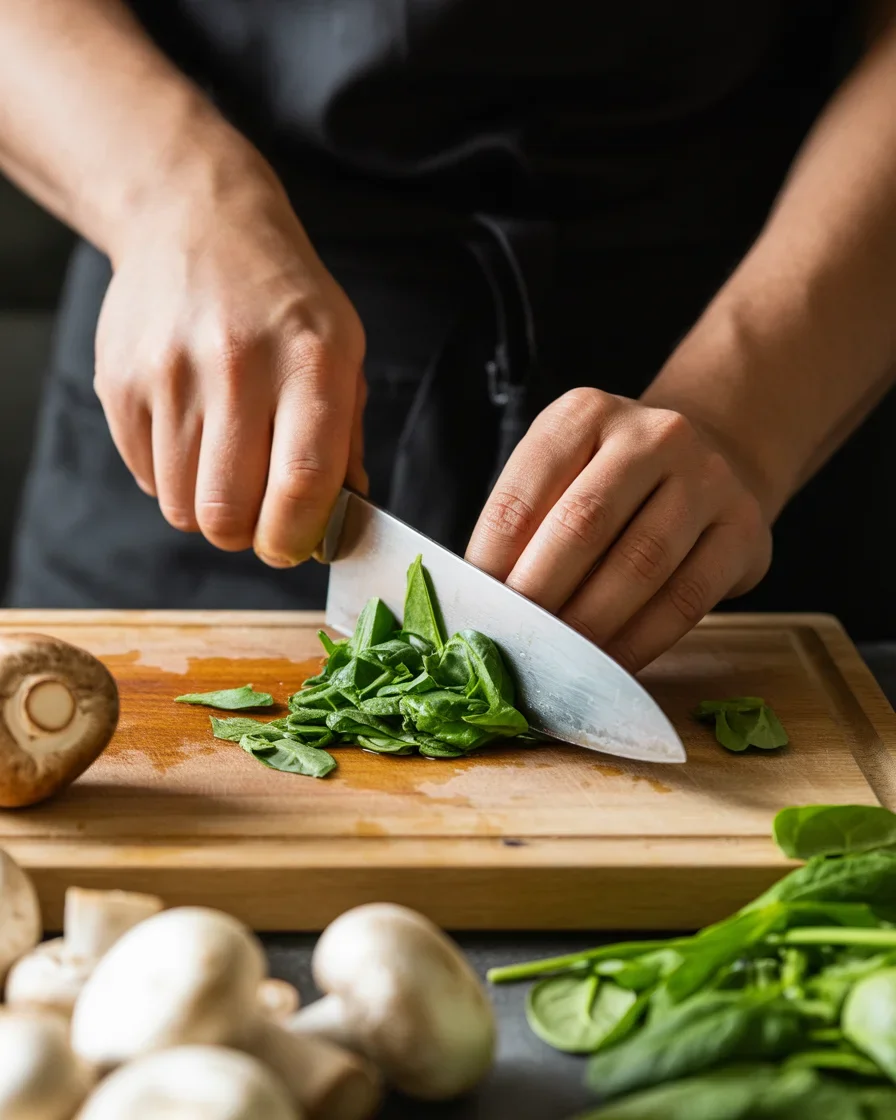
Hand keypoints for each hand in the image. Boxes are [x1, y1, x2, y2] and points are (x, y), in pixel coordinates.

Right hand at [94, 142, 365, 566]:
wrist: (196, 222)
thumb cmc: (284, 301)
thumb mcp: (343, 351)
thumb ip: (346, 441)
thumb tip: (342, 522)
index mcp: (310, 360)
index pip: (302, 482)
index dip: (297, 536)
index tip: (293, 546)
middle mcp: (236, 364)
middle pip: (229, 511)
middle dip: (247, 534)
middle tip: (258, 514)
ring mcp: (168, 373)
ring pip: (183, 506)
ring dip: (209, 507)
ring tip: (227, 462)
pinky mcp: (120, 382)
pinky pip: (147, 478)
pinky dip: (173, 477)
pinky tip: (192, 432)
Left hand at [466, 389, 771, 672]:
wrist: (710, 461)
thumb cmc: (612, 483)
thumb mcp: (563, 476)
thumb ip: (525, 525)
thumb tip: (484, 603)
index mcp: (584, 414)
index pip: (523, 493)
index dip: (493, 560)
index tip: (476, 609)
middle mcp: (652, 435)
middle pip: (582, 525)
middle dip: (540, 595)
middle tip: (514, 643)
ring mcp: (706, 479)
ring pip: (640, 565)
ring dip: (591, 624)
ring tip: (558, 662)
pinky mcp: (744, 531)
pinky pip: (686, 599)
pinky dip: (642, 642)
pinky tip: (612, 666)